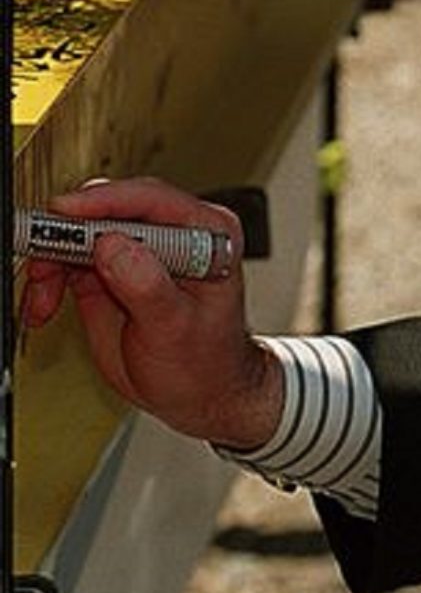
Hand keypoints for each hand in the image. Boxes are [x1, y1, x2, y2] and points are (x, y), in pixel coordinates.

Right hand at [19, 177, 278, 448]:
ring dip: (50, 263)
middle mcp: (171, 234)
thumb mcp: (177, 328)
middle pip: (107, 211)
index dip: (104, 202)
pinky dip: (47, 280)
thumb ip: (147, 286)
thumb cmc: (206, 361)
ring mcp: (138, 250)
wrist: (197, 392)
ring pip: (78, 234)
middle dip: (66, 236)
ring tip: (43, 302)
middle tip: (41, 263)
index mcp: (205, 233)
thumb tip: (114, 244)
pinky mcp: (109, 269)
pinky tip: (43, 307)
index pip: (151, 200)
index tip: (65, 211)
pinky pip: (66, 260)